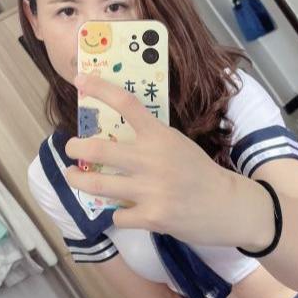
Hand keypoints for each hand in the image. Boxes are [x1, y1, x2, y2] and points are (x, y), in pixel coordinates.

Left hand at [64, 73, 237, 244]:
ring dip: (77, 180)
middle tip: (70, 148)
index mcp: (160, 136)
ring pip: (97, 185)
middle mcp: (152, 159)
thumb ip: (149, 140)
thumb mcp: (176, 144)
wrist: (227, 206)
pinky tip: (124, 211)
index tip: (80, 80)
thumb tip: (113, 140)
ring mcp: (151, 189)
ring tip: (72, 176)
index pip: (126, 104)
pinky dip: (117, 213)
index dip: (100, 89)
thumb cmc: (198, 172)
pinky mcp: (151, 217)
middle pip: (98, 150)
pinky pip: (117, 215)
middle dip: (75, 149)